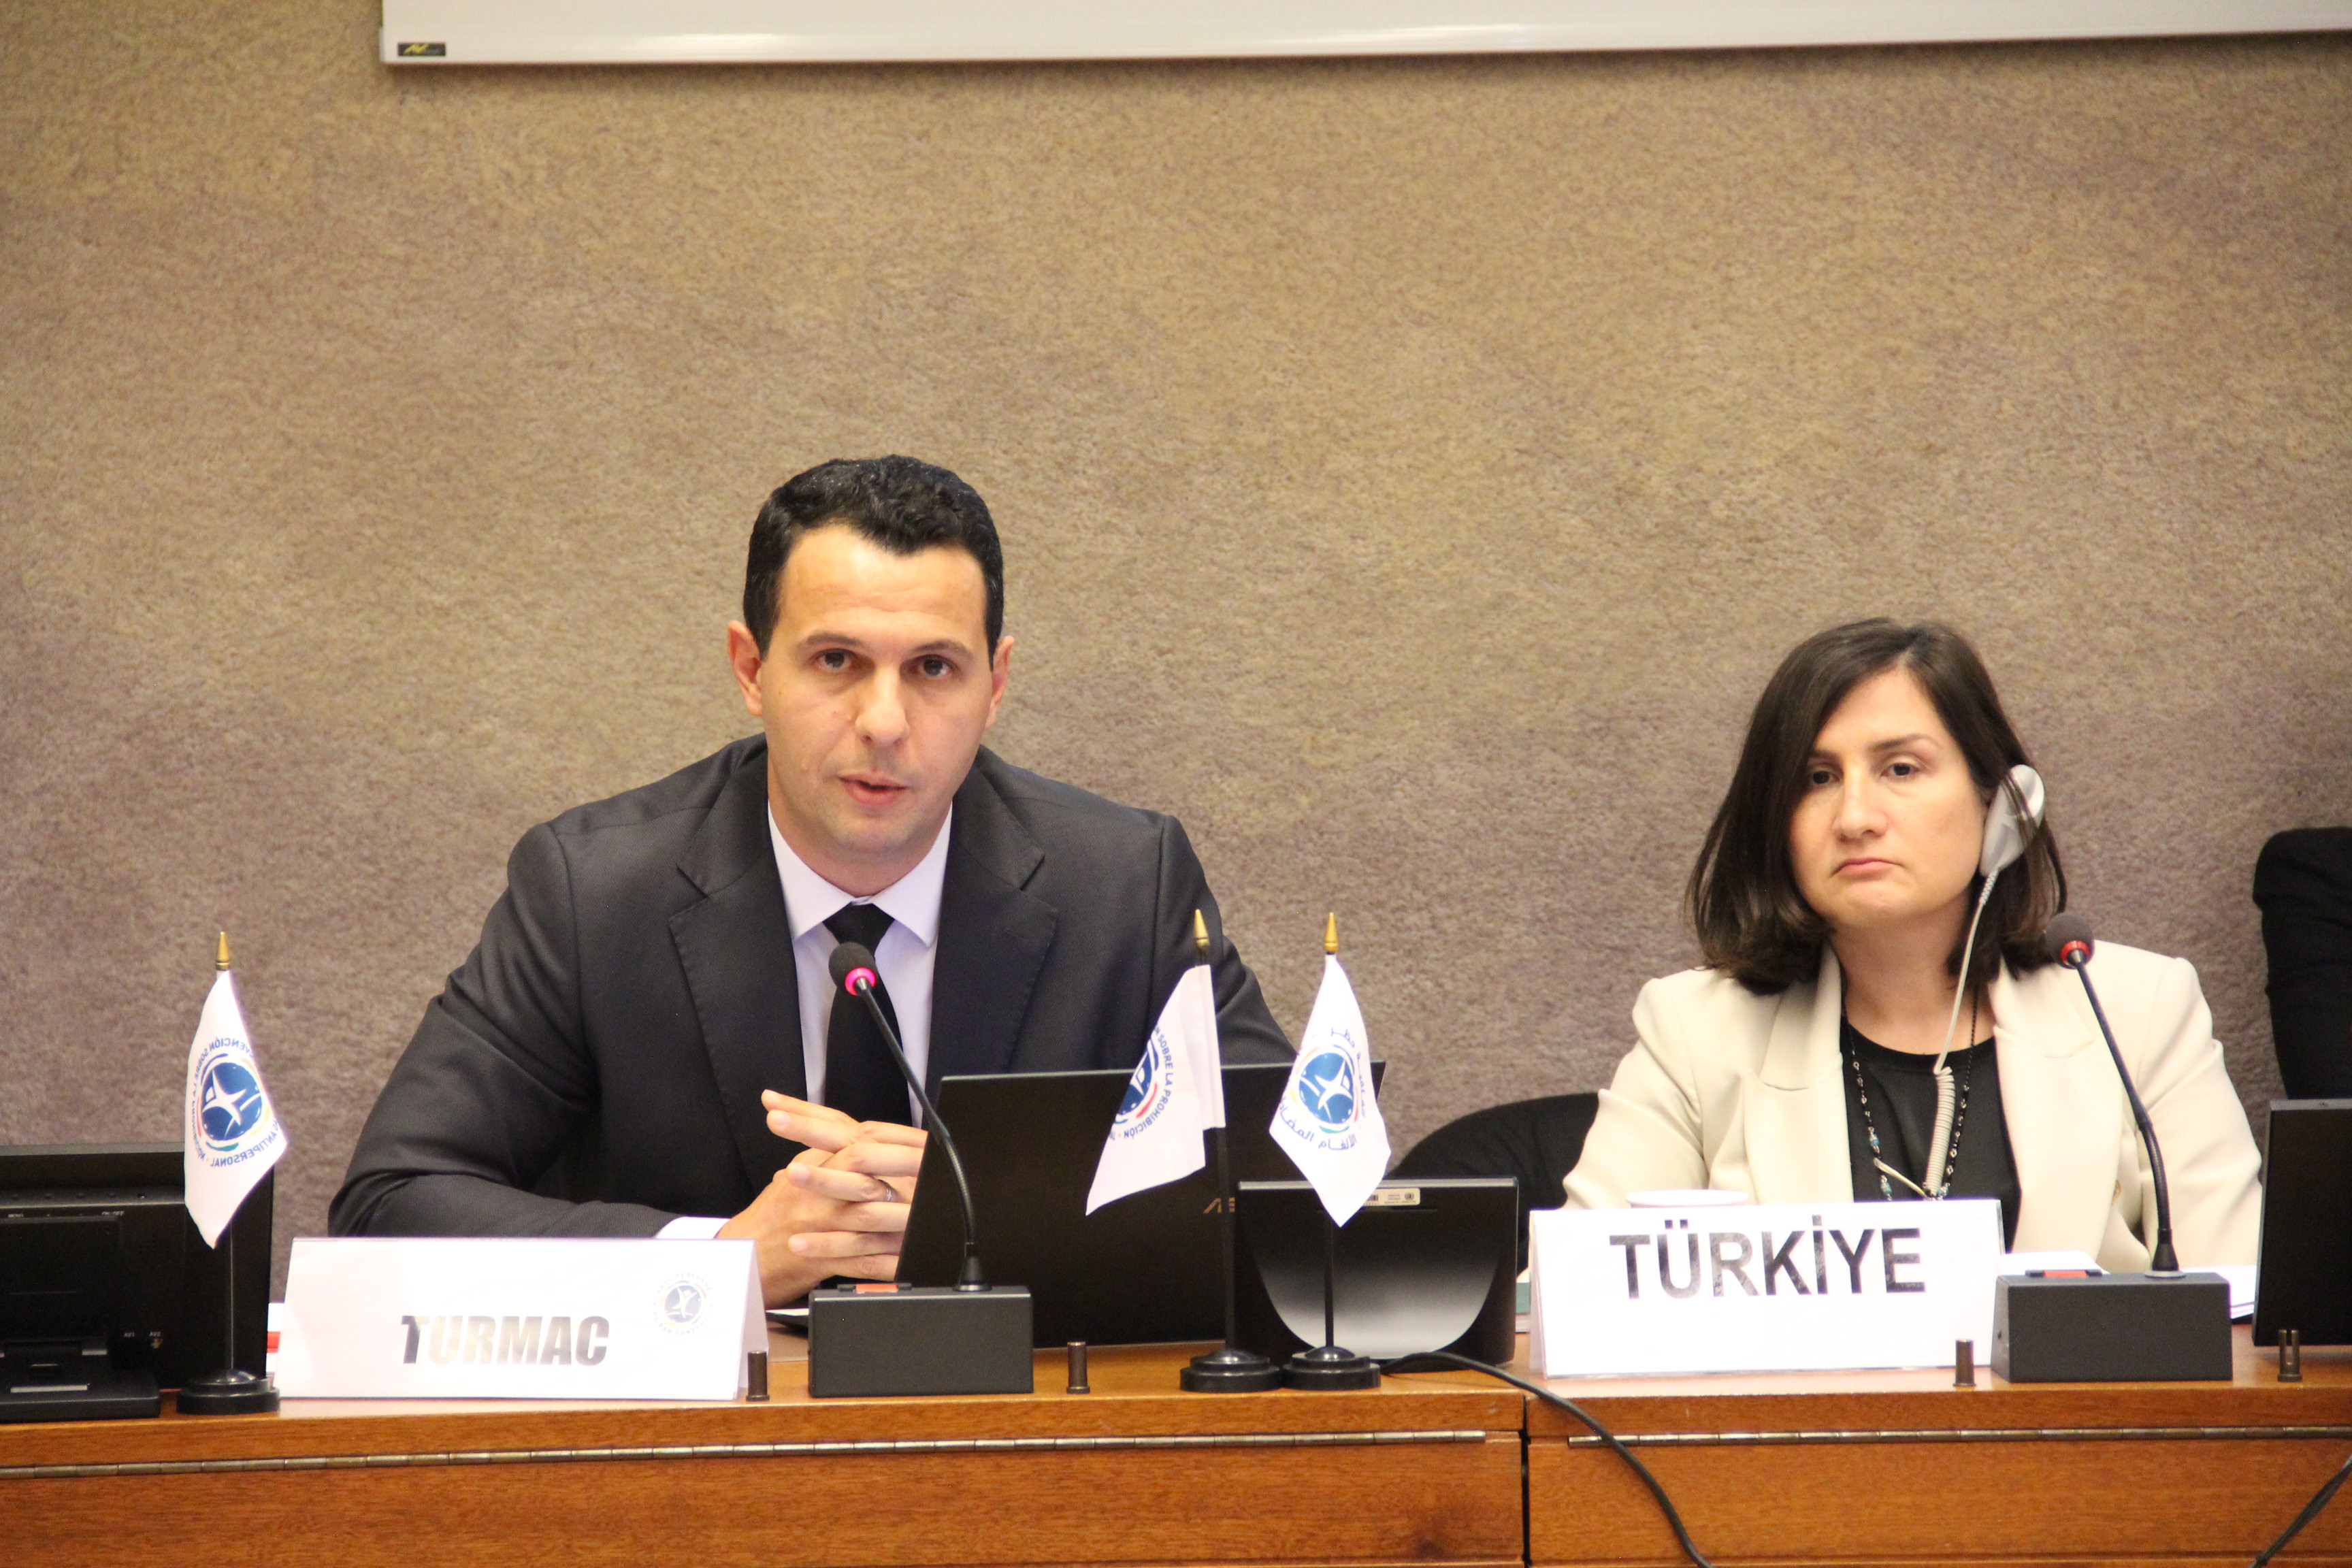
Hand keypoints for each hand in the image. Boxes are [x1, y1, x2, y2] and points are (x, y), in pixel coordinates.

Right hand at [717, 1092, 928, 1305]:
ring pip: (866, 1219)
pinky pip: (863, 1262)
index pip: (851, 1144)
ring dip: (901, 1216)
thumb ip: (827, 1151)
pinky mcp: (824, 1262)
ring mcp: (820, 1228)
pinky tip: (912, 1256)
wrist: (746, 1253)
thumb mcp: (796, 1171)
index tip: (918, 1139)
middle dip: (899, 1168)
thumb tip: (864, 1134)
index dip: (888, 1139)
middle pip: (862, 1175)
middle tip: (930, 1167)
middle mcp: (816, 1196)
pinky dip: (890, 1261)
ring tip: (930, 1212)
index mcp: (812, 1168)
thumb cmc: (775, 1213)